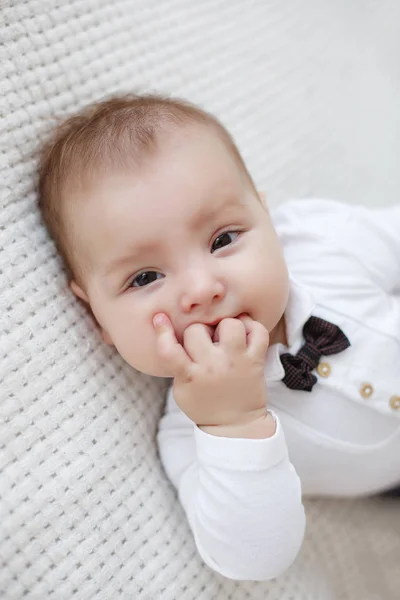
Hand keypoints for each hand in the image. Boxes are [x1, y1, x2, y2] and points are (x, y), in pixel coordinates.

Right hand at [153, 313, 269, 429]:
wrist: (237, 424)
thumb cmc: (205, 405)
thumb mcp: (182, 389)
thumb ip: (177, 363)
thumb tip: (171, 330)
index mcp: (190, 376)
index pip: (169, 350)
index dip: (162, 331)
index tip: (160, 317)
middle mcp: (213, 366)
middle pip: (197, 329)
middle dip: (198, 331)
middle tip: (204, 342)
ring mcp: (236, 362)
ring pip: (229, 324)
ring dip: (225, 326)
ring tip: (225, 338)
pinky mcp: (256, 360)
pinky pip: (258, 331)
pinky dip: (252, 327)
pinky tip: (244, 335)